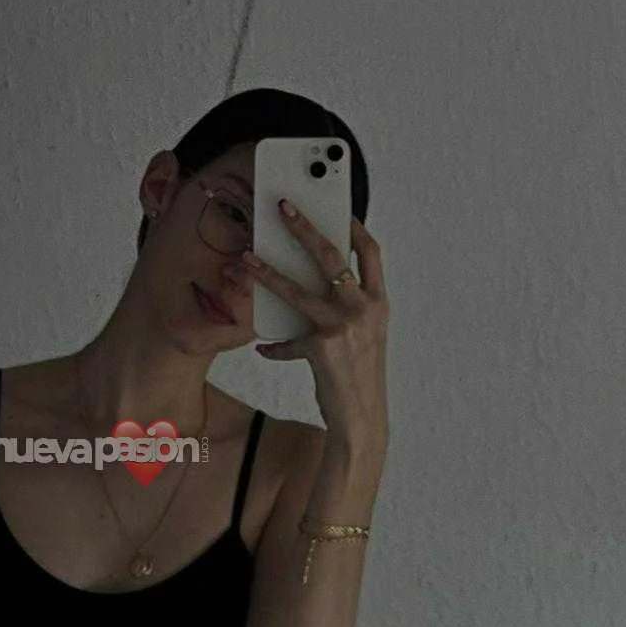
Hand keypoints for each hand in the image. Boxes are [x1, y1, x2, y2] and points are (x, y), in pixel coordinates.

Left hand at [226, 206, 389, 451]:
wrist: (362, 418)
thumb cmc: (360, 376)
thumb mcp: (365, 335)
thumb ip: (350, 308)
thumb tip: (318, 283)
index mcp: (379, 303)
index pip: (370, 253)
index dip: (354, 227)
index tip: (338, 209)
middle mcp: (364, 309)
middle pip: (330, 256)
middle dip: (304, 227)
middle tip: (284, 208)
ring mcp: (343, 327)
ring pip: (296, 290)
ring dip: (267, 273)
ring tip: (246, 260)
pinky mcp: (321, 348)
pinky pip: (287, 341)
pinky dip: (275, 346)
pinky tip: (264, 348)